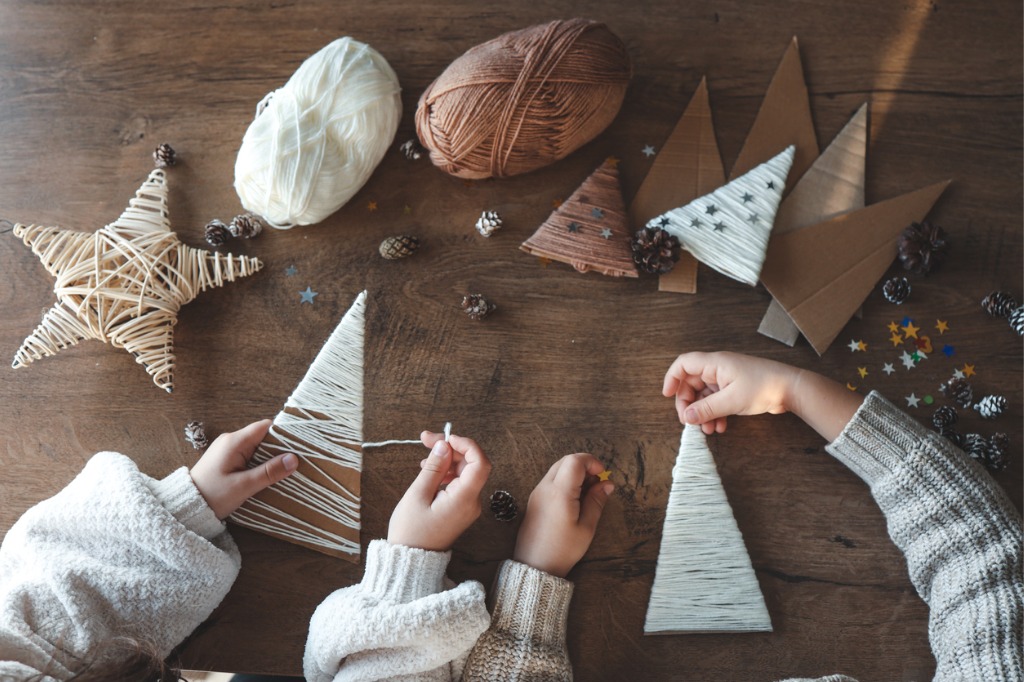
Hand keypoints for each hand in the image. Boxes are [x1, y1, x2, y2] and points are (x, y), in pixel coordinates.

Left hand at [189, 419, 298, 519]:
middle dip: (279, 448)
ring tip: (285, 469)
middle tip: (296, 461)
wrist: (184, 507)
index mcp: (234, 441)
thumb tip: (294, 459)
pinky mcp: (226, 460)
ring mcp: (227, 450)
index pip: (265, 427)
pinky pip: (248, 456)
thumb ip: (269, 472)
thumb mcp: (244, 486)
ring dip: (269, 458)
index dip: (283, 434)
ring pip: (256, 447)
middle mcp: (230, 441)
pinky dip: (259, 463)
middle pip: (262, 436)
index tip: (299, 445)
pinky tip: (267, 475)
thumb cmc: (212, 495)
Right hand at [387, 431, 491, 551]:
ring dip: (447, 459)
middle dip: (451, 448)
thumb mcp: (417, 495)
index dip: (466, 445)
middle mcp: (472, 502)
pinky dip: (446, 472)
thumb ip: (433, 468)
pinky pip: (459, 483)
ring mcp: (468, 506)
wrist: (411, 561)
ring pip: (465, 472)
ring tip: (423, 456)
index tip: (446, 438)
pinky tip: (429, 471)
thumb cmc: (411, 531)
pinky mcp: (461, 508)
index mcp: (464, 499)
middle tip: (426, 439)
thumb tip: (445, 446)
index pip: (480, 463)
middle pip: (472, 464)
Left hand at [513, 454, 613, 577]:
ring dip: (575, 473)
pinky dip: (565, 481)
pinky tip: (574, 499)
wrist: (534, 566)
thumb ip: (596, 501)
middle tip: (597, 484)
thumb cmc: (563, 549)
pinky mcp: (534, 499)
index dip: (591, 462)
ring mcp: (537, 492)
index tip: (602, 474)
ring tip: (587, 494)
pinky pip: (551, 480)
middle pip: (565, 461)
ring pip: (558, 469)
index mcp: (560, 492)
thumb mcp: (586, 527)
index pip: (575, 461)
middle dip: (584, 466)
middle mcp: (545, 487)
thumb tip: (607, 483)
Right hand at [662, 351, 800, 434]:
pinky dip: (715, 414)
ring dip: (703, 413)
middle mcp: (718, 369)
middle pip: (691, 384)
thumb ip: (706, 409)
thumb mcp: (731, 401)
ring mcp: (727, 379)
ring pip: (704, 395)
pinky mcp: (735, 389)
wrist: (791, 389)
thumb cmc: (764, 387)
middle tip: (690, 422)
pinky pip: (717, 401)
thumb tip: (686, 418)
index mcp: (715, 364)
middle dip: (689, 404)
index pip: (683, 364)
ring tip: (708, 430)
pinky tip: (721, 426)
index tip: (666, 395)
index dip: (671, 378)